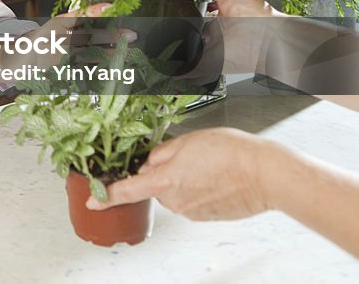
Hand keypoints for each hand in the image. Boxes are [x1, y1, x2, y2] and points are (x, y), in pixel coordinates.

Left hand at [86, 127, 282, 219]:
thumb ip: (161, 153)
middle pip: (156, 185)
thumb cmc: (230, 153)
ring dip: (184, 179)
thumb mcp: (187, 141)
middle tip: (190, 156)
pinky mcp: (207, 217)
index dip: (106, 197)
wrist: (265, 174)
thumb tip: (150, 163)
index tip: (93, 202)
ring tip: (210, 165)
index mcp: (165, 180)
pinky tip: (217, 177)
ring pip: (176, 192)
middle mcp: (175, 200)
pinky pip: (193, 200)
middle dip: (165, 172)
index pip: (127, 190)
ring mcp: (192, 211)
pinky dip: (200, 189)